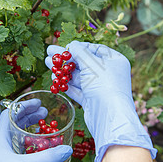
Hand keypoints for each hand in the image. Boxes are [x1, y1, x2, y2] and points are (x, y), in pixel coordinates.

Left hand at [0, 99, 71, 161]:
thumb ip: (46, 158)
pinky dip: (35, 147)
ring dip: (33, 131)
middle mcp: (4, 145)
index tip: (37, 103)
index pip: (9, 115)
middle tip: (45, 113)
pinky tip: (44, 148)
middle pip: (16, 124)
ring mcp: (8, 156)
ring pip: (21, 138)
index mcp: (1, 139)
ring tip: (46, 127)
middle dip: (31, 117)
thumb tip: (66, 149)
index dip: (23, 107)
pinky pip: (25, 152)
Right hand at [45, 41, 156, 161]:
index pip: (95, 49)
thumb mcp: (92, 64)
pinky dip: (66, 85)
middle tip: (50, 52)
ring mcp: (100, 87)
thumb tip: (72, 44)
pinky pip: (78, 89)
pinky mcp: (92, 100)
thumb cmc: (105, 85)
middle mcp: (108, 73)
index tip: (65, 47)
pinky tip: (54, 79)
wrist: (109, 117)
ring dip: (63, 71)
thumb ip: (80, 53)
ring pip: (79, 77)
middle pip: (84, 62)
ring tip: (47, 63)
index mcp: (114, 61)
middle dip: (66, 58)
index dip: (80, 47)